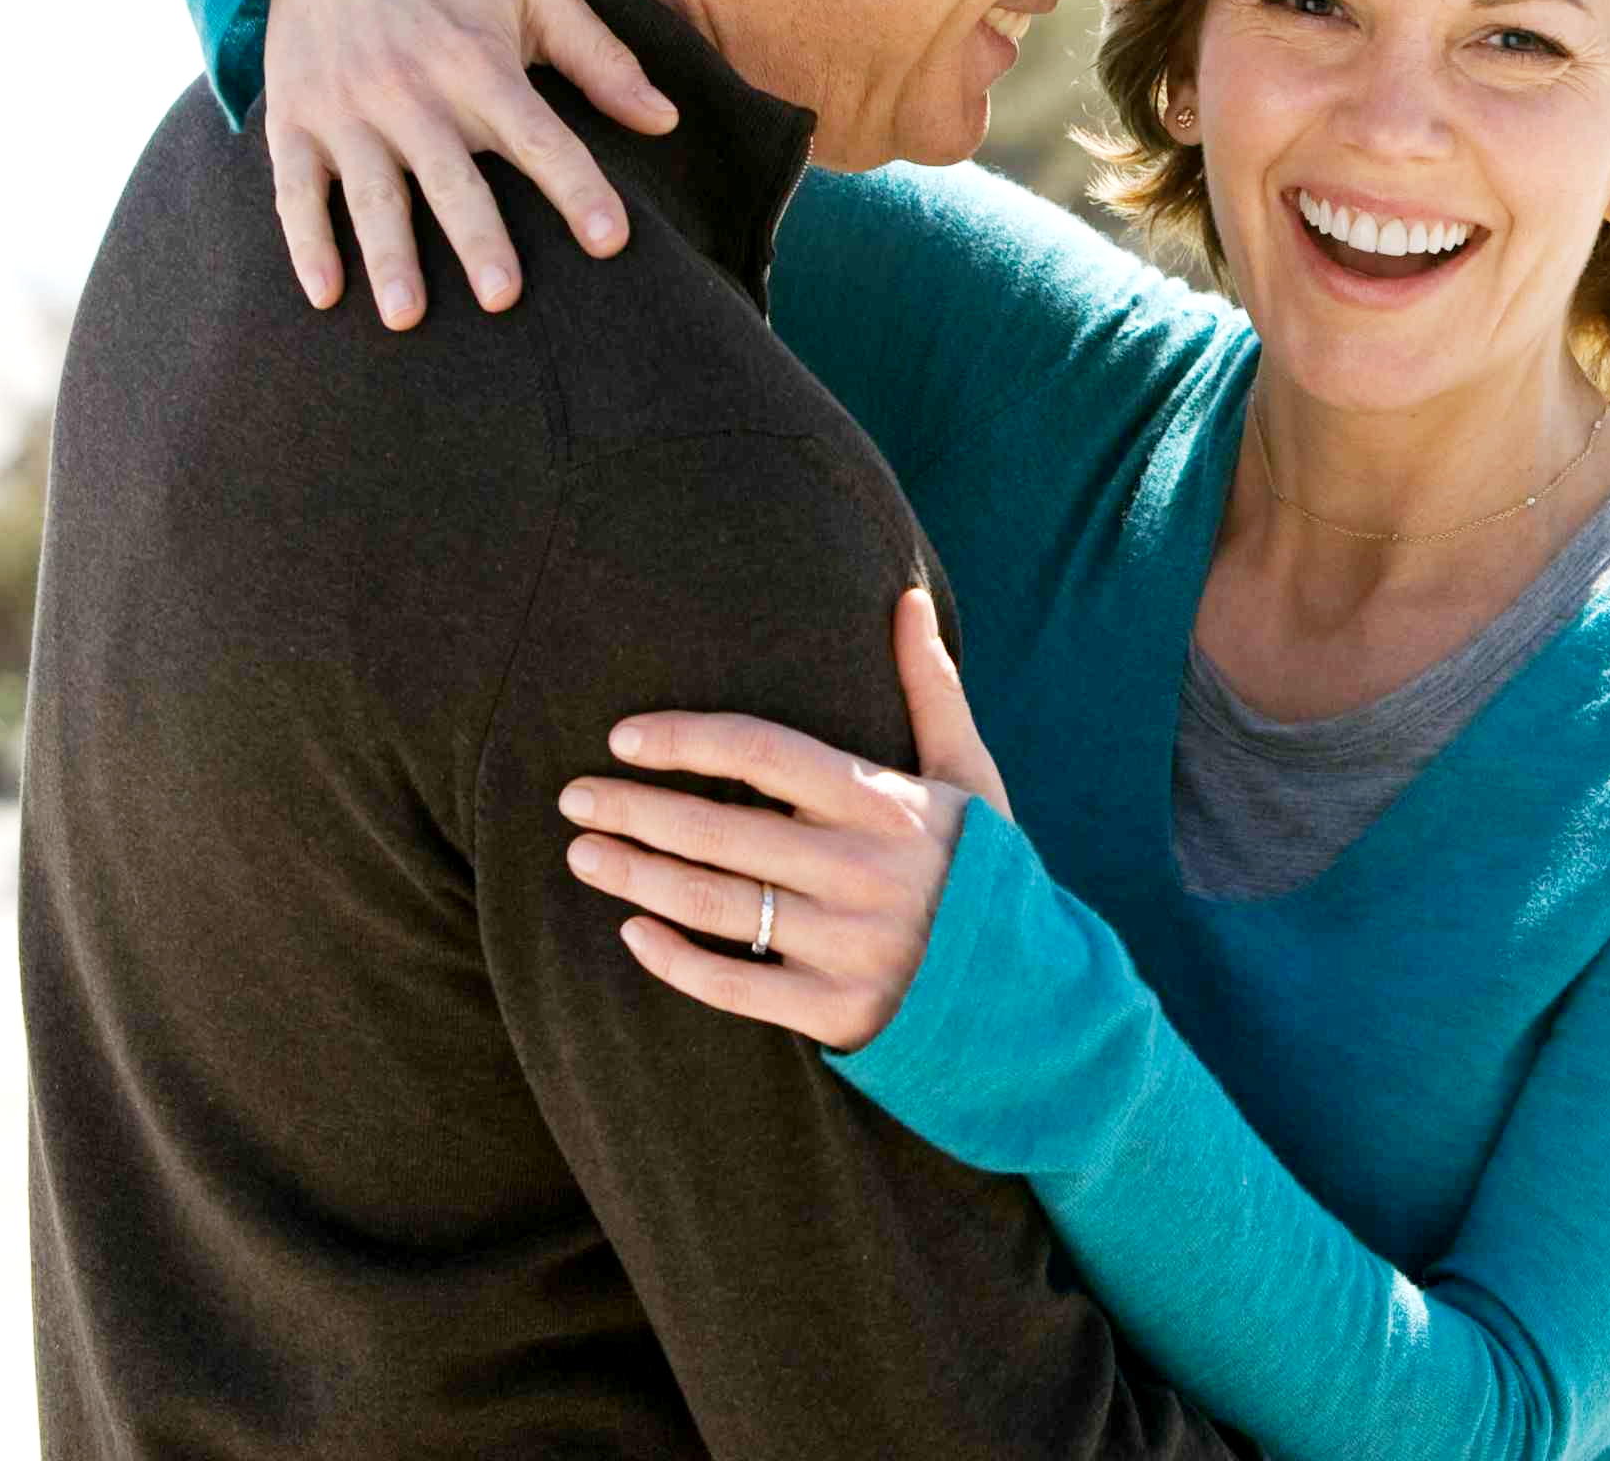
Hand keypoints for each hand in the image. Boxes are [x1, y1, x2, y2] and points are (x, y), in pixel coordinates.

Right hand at [264, 0, 680, 328]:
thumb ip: (602, 60)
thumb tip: (667, 122)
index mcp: (477, 62)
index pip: (538, 137)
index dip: (577, 189)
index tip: (613, 242)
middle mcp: (409, 90)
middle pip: (450, 176)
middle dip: (476, 237)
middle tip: (504, 298)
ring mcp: (345, 108)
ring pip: (369, 193)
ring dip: (387, 255)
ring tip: (408, 316)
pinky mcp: (294, 119)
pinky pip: (294, 190)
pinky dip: (306, 244)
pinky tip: (325, 297)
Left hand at [558, 589, 1011, 1052]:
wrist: (1035, 993)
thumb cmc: (986, 868)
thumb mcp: (969, 774)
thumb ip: (930, 687)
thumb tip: (903, 596)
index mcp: (888, 803)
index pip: (764, 753)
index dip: (686, 739)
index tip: (625, 738)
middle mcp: (863, 871)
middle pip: (718, 829)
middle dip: (634, 810)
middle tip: (574, 799)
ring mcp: (848, 946)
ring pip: (713, 904)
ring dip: (636, 876)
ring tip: (583, 855)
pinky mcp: (836, 1012)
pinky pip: (733, 983)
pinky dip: (674, 959)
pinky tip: (634, 930)